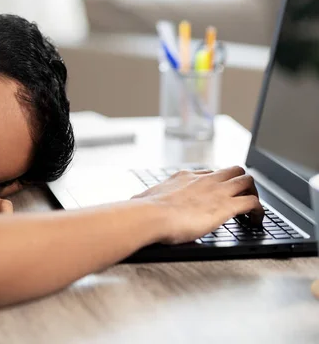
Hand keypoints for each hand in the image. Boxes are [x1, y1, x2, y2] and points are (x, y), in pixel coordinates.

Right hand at [132, 166, 263, 244]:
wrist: (151, 216)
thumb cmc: (145, 210)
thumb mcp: (143, 199)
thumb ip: (142, 200)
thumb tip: (131, 203)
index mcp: (184, 177)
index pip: (208, 173)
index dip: (215, 182)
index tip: (216, 193)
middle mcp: (204, 180)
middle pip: (233, 170)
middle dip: (240, 181)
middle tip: (240, 196)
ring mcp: (217, 191)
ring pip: (247, 181)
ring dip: (252, 193)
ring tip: (252, 209)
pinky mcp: (227, 206)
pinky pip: (253, 203)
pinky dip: (259, 212)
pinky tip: (256, 221)